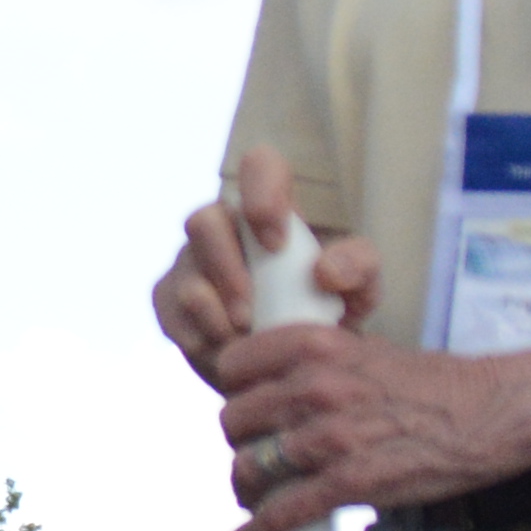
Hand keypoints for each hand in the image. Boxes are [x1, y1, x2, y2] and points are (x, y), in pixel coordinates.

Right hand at [153, 148, 371, 386]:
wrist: (296, 363)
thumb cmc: (328, 311)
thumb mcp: (361, 291)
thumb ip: (359, 267)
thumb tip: (324, 270)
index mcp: (273, 210)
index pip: (259, 167)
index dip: (261, 196)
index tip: (276, 245)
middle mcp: (226, 226)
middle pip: (204, 221)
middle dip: (225, 270)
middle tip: (249, 314)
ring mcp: (193, 261)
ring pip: (184, 271)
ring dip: (210, 310)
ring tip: (240, 340)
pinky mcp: (171, 299)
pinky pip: (169, 309)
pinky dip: (195, 334)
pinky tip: (218, 350)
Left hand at [209, 321, 530, 530]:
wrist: (489, 413)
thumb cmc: (432, 385)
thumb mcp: (365, 350)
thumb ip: (316, 364)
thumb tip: (273, 387)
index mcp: (316, 345)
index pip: (233, 366)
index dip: (235, 389)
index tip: (246, 404)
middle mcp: (315, 386)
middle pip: (234, 421)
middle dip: (241, 442)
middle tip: (256, 452)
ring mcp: (329, 437)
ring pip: (251, 468)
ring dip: (247, 487)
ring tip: (256, 494)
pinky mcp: (348, 482)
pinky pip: (282, 512)